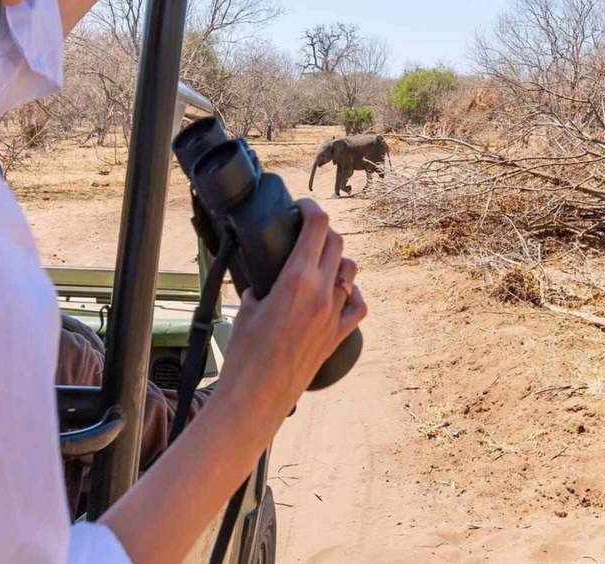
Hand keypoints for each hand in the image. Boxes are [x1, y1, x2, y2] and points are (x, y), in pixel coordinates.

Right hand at [218, 199, 366, 421]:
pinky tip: (342, 292)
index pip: (317, 226)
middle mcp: (321, 292)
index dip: (311, 208)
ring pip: (351, 272)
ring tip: (321, 263)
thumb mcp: (246, 308)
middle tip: (307, 233)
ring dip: (338, 261)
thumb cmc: (245, 354)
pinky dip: (353, 293)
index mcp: (296, 280)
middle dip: (322, 232)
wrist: (258, 396)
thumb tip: (262, 279)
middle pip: (336, 243)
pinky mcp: (339, 335)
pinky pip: (359, 305)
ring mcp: (334, 314)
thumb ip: (259, 286)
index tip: (301, 207)